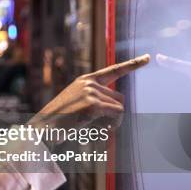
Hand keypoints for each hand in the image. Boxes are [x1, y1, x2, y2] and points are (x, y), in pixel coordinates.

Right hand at [34, 54, 150, 133]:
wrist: (43, 128)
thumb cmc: (58, 121)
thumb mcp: (76, 104)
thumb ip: (95, 100)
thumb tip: (118, 109)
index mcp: (85, 81)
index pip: (113, 70)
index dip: (132, 65)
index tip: (147, 58)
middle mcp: (88, 83)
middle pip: (120, 98)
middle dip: (115, 114)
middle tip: (103, 128)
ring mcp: (90, 92)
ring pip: (119, 108)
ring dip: (113, 123)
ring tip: (96, 130)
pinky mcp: (92, 104)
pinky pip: (116, 115)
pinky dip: (112, 125)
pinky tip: (99, 131)